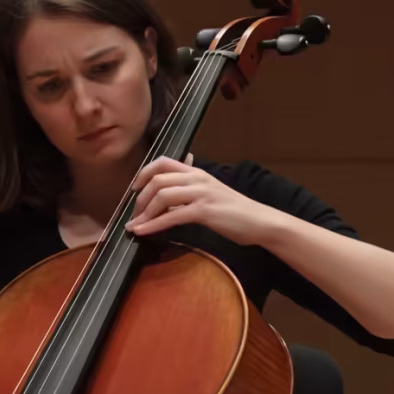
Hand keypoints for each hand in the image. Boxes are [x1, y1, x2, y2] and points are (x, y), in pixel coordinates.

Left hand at [124, 155, 278, 245]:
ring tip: (135, 225)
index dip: (143, 173)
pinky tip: (142, 232)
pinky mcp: (204, 211)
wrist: (259, 221)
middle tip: (134, 214)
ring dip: (143, 212)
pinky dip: (152, 225)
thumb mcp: (209, 193)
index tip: (134, 189)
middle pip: (157, 179)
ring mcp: (201, 193)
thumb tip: (167, 193)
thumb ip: (189, 190)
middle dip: (140, 198)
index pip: (163, 162)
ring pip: (162, 196)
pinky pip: (171, 216)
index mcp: (197, 172)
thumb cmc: (234, 211)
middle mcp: (197, 178)